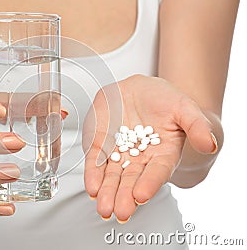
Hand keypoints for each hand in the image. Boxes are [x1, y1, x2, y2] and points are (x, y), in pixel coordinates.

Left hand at [83, 75, 216, 221]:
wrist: (139, 89)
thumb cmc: (164, 100)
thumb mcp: (184, 108)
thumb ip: (196, 126)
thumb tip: (210, 144)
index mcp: (163, 154)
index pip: (157, 172)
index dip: (149, 184)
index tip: (141, 195)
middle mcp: (140, 159)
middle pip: (132, 181)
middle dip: (125, 197)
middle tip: (120, 211)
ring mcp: (119, 153)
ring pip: (112, 176)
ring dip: (107, 191)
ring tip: (103, 207)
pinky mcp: (101, 145)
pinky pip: (96, 161)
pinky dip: (93, 174)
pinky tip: (92, 187)